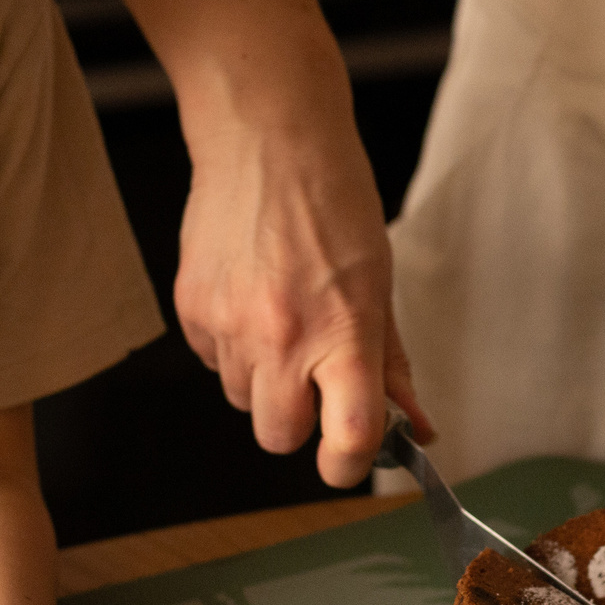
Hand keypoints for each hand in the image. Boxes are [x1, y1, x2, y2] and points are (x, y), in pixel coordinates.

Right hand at [177, 92, 432, 487]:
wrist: (267, 139)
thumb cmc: (334, 201)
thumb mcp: (380, 284)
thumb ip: (391, 363)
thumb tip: (412, 425)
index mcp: (343, 332)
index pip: (346, 438)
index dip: (349, 465)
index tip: (351, 458)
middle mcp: (281, 337)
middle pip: (277, 437)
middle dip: (296, 424)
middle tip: (314, 381)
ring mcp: (228, 325)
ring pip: (240, 398)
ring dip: (263, 379)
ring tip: (281, 318)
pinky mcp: (191, 307)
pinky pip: (211, 360)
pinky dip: (231, 346)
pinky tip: (250, 298)